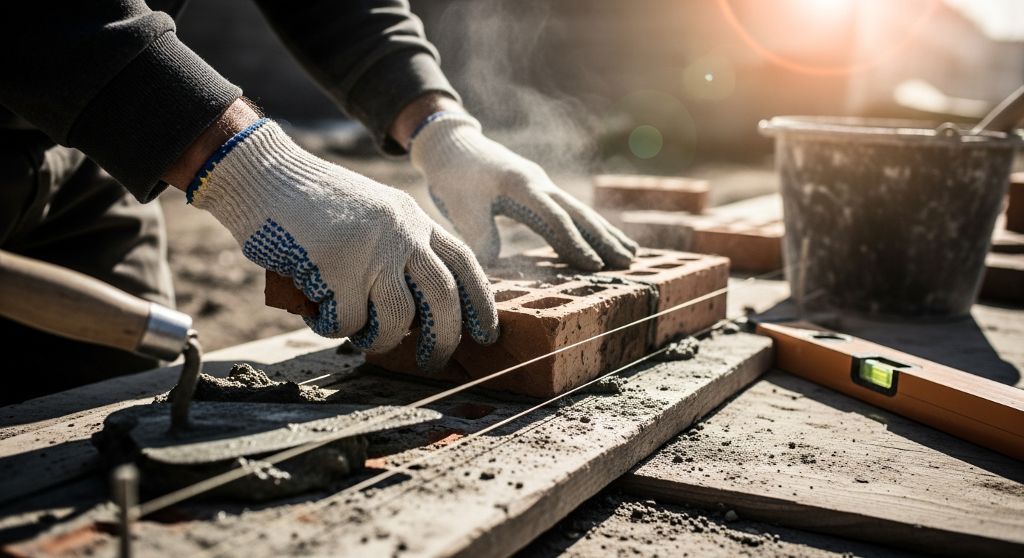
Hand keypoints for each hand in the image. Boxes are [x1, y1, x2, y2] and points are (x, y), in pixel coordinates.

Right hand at [188, 119, 497, 370]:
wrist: (264, 175)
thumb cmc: (311, 204)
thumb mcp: (372, 215)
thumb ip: (398, 250)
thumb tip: (415, 317)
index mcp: (414, 219)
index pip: (465, 265)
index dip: (480, 304)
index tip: (486, 334)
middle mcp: (402, 233)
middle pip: (443, 298)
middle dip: (444, 339)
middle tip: (434, 362)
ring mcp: (372, 249)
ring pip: (397, 319)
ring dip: (379, 341)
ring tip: (359, 336)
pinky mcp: (338, 267)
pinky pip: (346, 322)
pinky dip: (330, 326)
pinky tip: (315, 309)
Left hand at [410, 113, 637, 270]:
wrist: (450, 144)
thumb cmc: (453, 175)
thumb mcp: (461, 206)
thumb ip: (480, 235)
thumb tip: (496, 269)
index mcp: (522, 186)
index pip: (555, 218)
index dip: (575, 243)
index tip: (594, 265)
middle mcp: (539, 183)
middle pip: (579, 213)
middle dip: (604, 239)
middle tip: (628, 263)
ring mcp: (541, 184)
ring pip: (580, 211)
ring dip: (605, 234)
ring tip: (630, 254)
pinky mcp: (538, 189)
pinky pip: (569, 211)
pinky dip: (589, 227)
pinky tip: (603, 240)